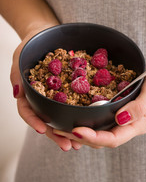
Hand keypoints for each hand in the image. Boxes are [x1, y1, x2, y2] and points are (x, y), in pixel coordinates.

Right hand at [10, 23, 82, 150]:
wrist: (48, 35)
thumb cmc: (32, 45)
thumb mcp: (21, 55)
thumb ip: (18, 73)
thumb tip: (18, 92)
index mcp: (30, 93)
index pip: (28, 110)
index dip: (34, 121)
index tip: (43, 129)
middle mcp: (44, 98)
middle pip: (48, 120)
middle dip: (57, 134)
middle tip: (67, 146)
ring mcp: (58, 96)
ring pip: (63, 117)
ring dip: (71, 131)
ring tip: (80, 144)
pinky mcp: (72, 91)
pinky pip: (77, 104)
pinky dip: (82, 116)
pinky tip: (91, 126)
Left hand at [53, 57, 145, 148]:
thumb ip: (139, 107)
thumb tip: (120, 120)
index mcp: (138, 125)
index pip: (113, 139)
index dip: (93, 137)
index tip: (76, 130)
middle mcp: (129, 125)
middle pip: (102, 139)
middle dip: (81, 137)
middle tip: (59, 130)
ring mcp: (124, 118)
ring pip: (100, 131)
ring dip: (81, 131)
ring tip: (61, 125)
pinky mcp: (120, 108)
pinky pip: (102, 118)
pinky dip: (87, 118)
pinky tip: (74, 113)